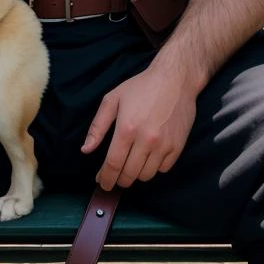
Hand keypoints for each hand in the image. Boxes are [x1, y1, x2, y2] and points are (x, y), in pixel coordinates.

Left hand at [80, 61, 197, 190]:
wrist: (175, 80)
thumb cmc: (141, 87)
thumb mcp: (113, 99)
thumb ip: (98, 126)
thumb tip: (86, 150)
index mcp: (126, 128)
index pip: (113, 164)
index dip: (106, 178)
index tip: (102, 183)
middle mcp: (146, 140)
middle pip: (129, 174)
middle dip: (119, 180)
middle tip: (115, 177)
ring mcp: (163, 145)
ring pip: (146, 175)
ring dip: (136, 175)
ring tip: (131, 165)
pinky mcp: (177, 147)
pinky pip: (163, 169)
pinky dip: (154, 168)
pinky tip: (149, 158)